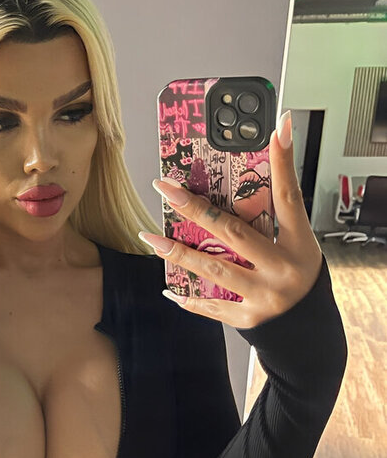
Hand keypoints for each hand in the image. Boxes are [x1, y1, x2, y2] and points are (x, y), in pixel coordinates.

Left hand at [139, 112, 323, 329]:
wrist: (307, 330)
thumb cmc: (297, 276)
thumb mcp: (297, 244)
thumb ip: (272, 219)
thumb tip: (247, 180)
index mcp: (299, 242)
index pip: (289, 196)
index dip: (283, 161)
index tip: (277, 127)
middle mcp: (283, 268)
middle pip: (233, 232)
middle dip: (194, 209)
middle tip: (165, 188)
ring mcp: (265, 295)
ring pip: (214, 268)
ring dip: (177, 252)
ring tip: (150, 237)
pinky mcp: (248, 319)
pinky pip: (211, 305)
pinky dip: (188, 297)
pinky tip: (168, 287)